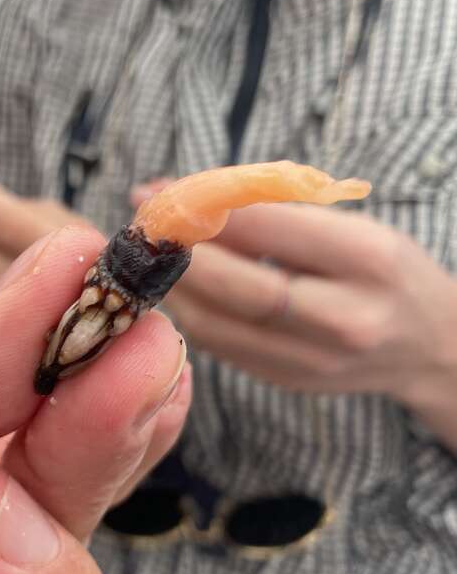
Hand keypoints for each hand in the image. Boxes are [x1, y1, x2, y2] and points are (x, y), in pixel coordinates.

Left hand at [154, 202, 456, 402]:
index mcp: (368, 261)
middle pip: (241, 288)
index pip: (272, 228)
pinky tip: (177, 290)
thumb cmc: (386, 272)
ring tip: (151, 259)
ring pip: (220, 326)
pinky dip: (191, 315)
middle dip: (181, 255)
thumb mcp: (356, 229)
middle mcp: (344, 318)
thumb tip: (192, 197)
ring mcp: (312, 361)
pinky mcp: (287, 382)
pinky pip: (221, 347)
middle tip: (145, 231)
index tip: (163, 191)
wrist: (427, 347)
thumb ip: (282, 217)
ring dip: (175, 289)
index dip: (208, 208)